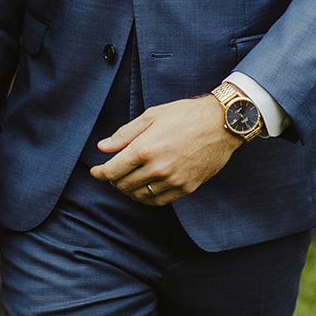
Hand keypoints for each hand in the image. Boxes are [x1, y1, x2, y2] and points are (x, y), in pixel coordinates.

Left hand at [88, 95, 240, 206]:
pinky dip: (147, 198)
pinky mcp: (186, 188)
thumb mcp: (151, 116)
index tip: (95, 172)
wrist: (221, 124)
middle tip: (112, 173)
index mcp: (144, 149)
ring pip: (140, 196)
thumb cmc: (185, 115)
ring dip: (128, 190)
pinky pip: (159, 201)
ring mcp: (172, 181)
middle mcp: (157, 168)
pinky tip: (145, 189)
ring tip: (127, 181)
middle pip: (123, 185)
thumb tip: (102, 147)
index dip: (99, 173)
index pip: (112, 170)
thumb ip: (124, 134)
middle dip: (113, 180)